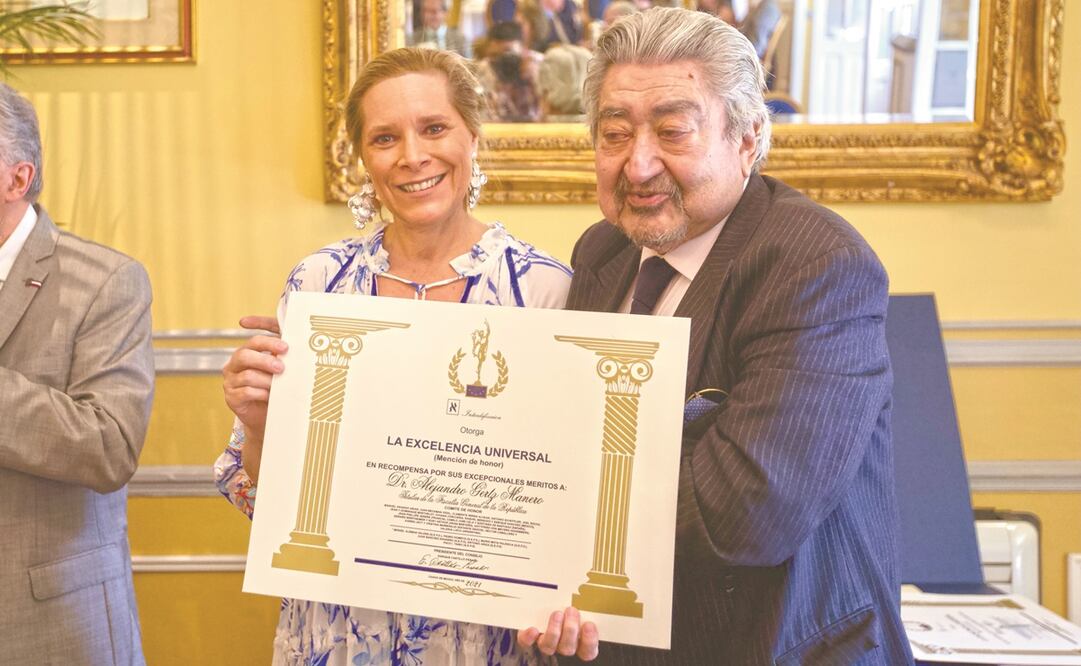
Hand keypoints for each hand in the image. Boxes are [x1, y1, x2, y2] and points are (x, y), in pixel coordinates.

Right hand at [222, 316, 284, 482]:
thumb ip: (287, 359)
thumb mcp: (284, 373)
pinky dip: (260, 393)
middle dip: (265, 358)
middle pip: (245, 353)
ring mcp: (231, 381)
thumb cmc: (278, 392)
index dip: (258, 331)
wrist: (268, 420)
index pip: (253, 339)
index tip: (279, 342)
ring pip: (247, 374)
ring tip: (278, 384)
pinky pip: (245, 391)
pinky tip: (270, 396)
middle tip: (282, 366)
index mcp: (248, 354)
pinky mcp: (231, 397)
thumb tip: (310, 345)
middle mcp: (236, 365)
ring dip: (266, 379)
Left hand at [518, 607, 598, 660]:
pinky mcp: (528, 638)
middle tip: (572, 610)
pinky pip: (527, 643)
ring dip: (554, 631)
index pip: (588, 651)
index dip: (589, 641)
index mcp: (579, 640)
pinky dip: (529, 637)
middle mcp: (562, 644)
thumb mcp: (580, 600)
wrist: (540, 601)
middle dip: (570, 630)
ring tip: (557, 613)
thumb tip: (602, 582)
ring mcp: (545, 642)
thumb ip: (588, 599)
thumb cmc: (566, 600)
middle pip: (568, 648)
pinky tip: (533, 628)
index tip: (590, 625)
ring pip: (549, 647)